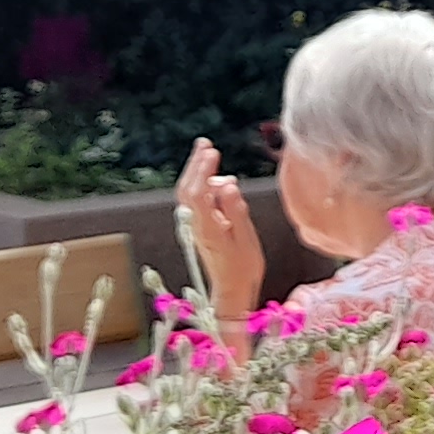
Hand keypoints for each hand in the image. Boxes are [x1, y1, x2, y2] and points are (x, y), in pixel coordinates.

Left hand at [176, 138, 267, 319]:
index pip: (198, 191)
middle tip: (204, 144)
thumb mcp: (246, 238)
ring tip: (207, 153)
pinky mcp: (200, 227)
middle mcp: (196, 224)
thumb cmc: (243, 267)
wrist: (232, 290)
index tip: (213, 152)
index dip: (203, 170)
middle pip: (188, 188)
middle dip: (195, 164)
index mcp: (207, 226)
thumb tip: (227, 184)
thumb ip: (236, 209)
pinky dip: (200, 184)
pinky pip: (195, 201)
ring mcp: (196, 226)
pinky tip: (212, 177)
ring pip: (189, 194)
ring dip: (195, 172)